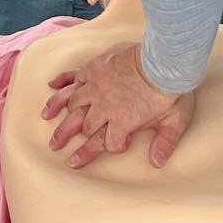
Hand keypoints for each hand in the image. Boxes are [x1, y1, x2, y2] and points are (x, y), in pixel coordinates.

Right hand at [41, 41, 196, 167]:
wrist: (162, 60)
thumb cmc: (170, 90)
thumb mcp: (175, 120)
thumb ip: (165, 142)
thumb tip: (156, 162)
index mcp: (122, 122)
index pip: (106, 143)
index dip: (95, 152)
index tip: (80, 160)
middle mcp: (104, 106)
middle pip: (83, 125)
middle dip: (67, 136)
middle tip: (54, 144)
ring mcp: (97, 86)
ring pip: (73, 102)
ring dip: (59, 112)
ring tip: (47, 119)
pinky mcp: (94, 67)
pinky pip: (74, 76)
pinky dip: (62, 81)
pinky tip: (52, 85)